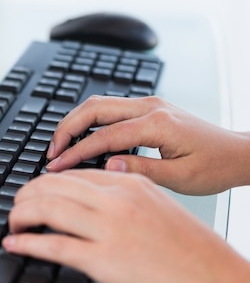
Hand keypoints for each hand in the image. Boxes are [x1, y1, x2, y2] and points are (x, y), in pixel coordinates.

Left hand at [3, 170, 249, 282]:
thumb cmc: (193, 252)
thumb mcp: (158, 208)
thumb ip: (124, 198)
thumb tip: (91, 201)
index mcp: (130, 184)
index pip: (73, 174)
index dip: (44, 183)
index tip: (33, 193)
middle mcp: (117, 201)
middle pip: (53, 186)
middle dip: (25, 195)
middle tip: (16, 207)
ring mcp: (109, 230)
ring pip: (46, 209)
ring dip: (19, 215)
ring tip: (12, 224)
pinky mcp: (104, 261)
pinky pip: (53, 246)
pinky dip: (26, 243)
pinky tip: (14, 244)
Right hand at [45, 95, 249, 194]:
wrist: (238, 153)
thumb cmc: (215, 167)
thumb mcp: (180, 177)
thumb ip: (140, 169)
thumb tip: (106, 165)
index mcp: (157, 124)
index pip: (103, 136)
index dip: (75, 152)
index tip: (56, 166)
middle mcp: (151, 107)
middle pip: (93, 108)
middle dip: (66, 128)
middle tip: (51, 152)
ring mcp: (149, 104)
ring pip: (98, 104)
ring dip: (75, 122)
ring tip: (60, 146)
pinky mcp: (148, 109)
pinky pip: (109, 109)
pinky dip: (89, 122)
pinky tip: (81, 139)